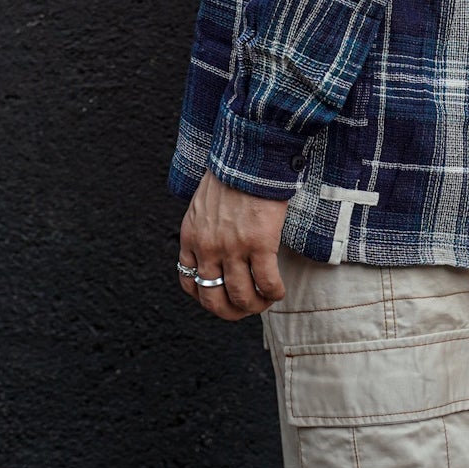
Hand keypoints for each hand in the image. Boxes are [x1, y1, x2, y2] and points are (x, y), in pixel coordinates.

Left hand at [179, 167, 289, 319]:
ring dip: (256, 306)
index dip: (207, 299)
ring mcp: (233, 247)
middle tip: (247, 308)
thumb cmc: (230, 176)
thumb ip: (203, 232)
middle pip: (214, 300)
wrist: (249, 155)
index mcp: (191, 238)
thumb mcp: (202, 206)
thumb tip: (215, 255)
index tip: (223, 298)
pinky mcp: (259, 243)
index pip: (190, 284)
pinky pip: (267, 283)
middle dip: (232, 312)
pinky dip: (274, 293)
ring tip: (266, 299)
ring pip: (242, 297)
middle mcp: (208, 248)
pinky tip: (279, 290)